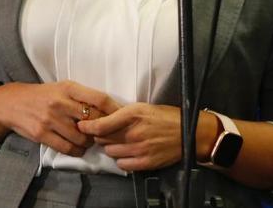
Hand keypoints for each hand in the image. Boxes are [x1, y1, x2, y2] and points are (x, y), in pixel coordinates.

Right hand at [0, 81, 119, 156]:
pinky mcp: (41, 133)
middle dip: (102, 131)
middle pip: (94, 121)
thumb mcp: (61, 89)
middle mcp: (60, 102)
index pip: (100, 99)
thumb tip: (110, 113)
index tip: (122, 119)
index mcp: (68, 87)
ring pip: (82, 138)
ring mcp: (50, 118)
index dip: (115, 111)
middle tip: (104, 135)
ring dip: (88, 143)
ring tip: (87, 140)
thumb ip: (82, 98)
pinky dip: (76, 151)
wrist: (11, 103)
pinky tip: (76, 147)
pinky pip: (68, 148)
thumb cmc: (42, 96)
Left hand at [77, 103, 212, 170]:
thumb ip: (121, 113)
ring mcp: (140, 149)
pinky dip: (121, 159)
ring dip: (110, 148)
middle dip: (100, 136)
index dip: (88, 127)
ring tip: (117, 143)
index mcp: (132, 114)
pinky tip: (125, 153)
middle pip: (103, 139)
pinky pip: (123, 164)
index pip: (101, 125)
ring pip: (111, 152)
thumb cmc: (165, 117)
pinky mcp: (146, 162)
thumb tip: (102, 118)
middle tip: (104, 134)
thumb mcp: (141, 107)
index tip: (82, 126)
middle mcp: (134, 132)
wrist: (189, 132)